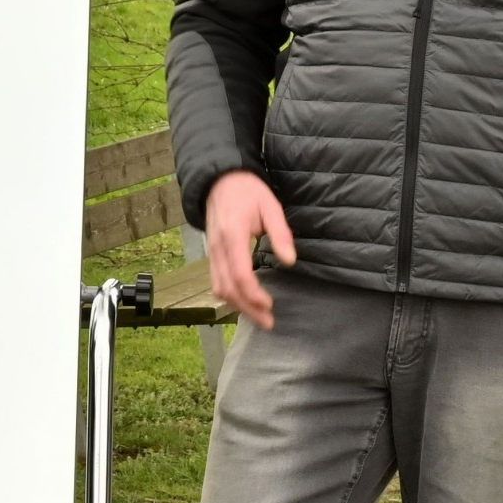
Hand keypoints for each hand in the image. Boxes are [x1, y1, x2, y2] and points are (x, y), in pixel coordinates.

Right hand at [201, 171, 291, 327]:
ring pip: (219, 288)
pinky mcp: (212, 254)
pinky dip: (230, 296)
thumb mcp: (270, 206)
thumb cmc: (248, 191)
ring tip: (259, 316)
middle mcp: (218, 248)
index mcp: (232, 235)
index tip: (270, 304)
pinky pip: (217, 281)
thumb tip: (290, 261)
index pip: (239, 274)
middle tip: (268, 322)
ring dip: (238, 306)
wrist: (219, 180)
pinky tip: (245, 302)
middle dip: (247, 308)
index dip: (253, 294)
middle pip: (227, 288)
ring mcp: (212, 252)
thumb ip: (280, 234)